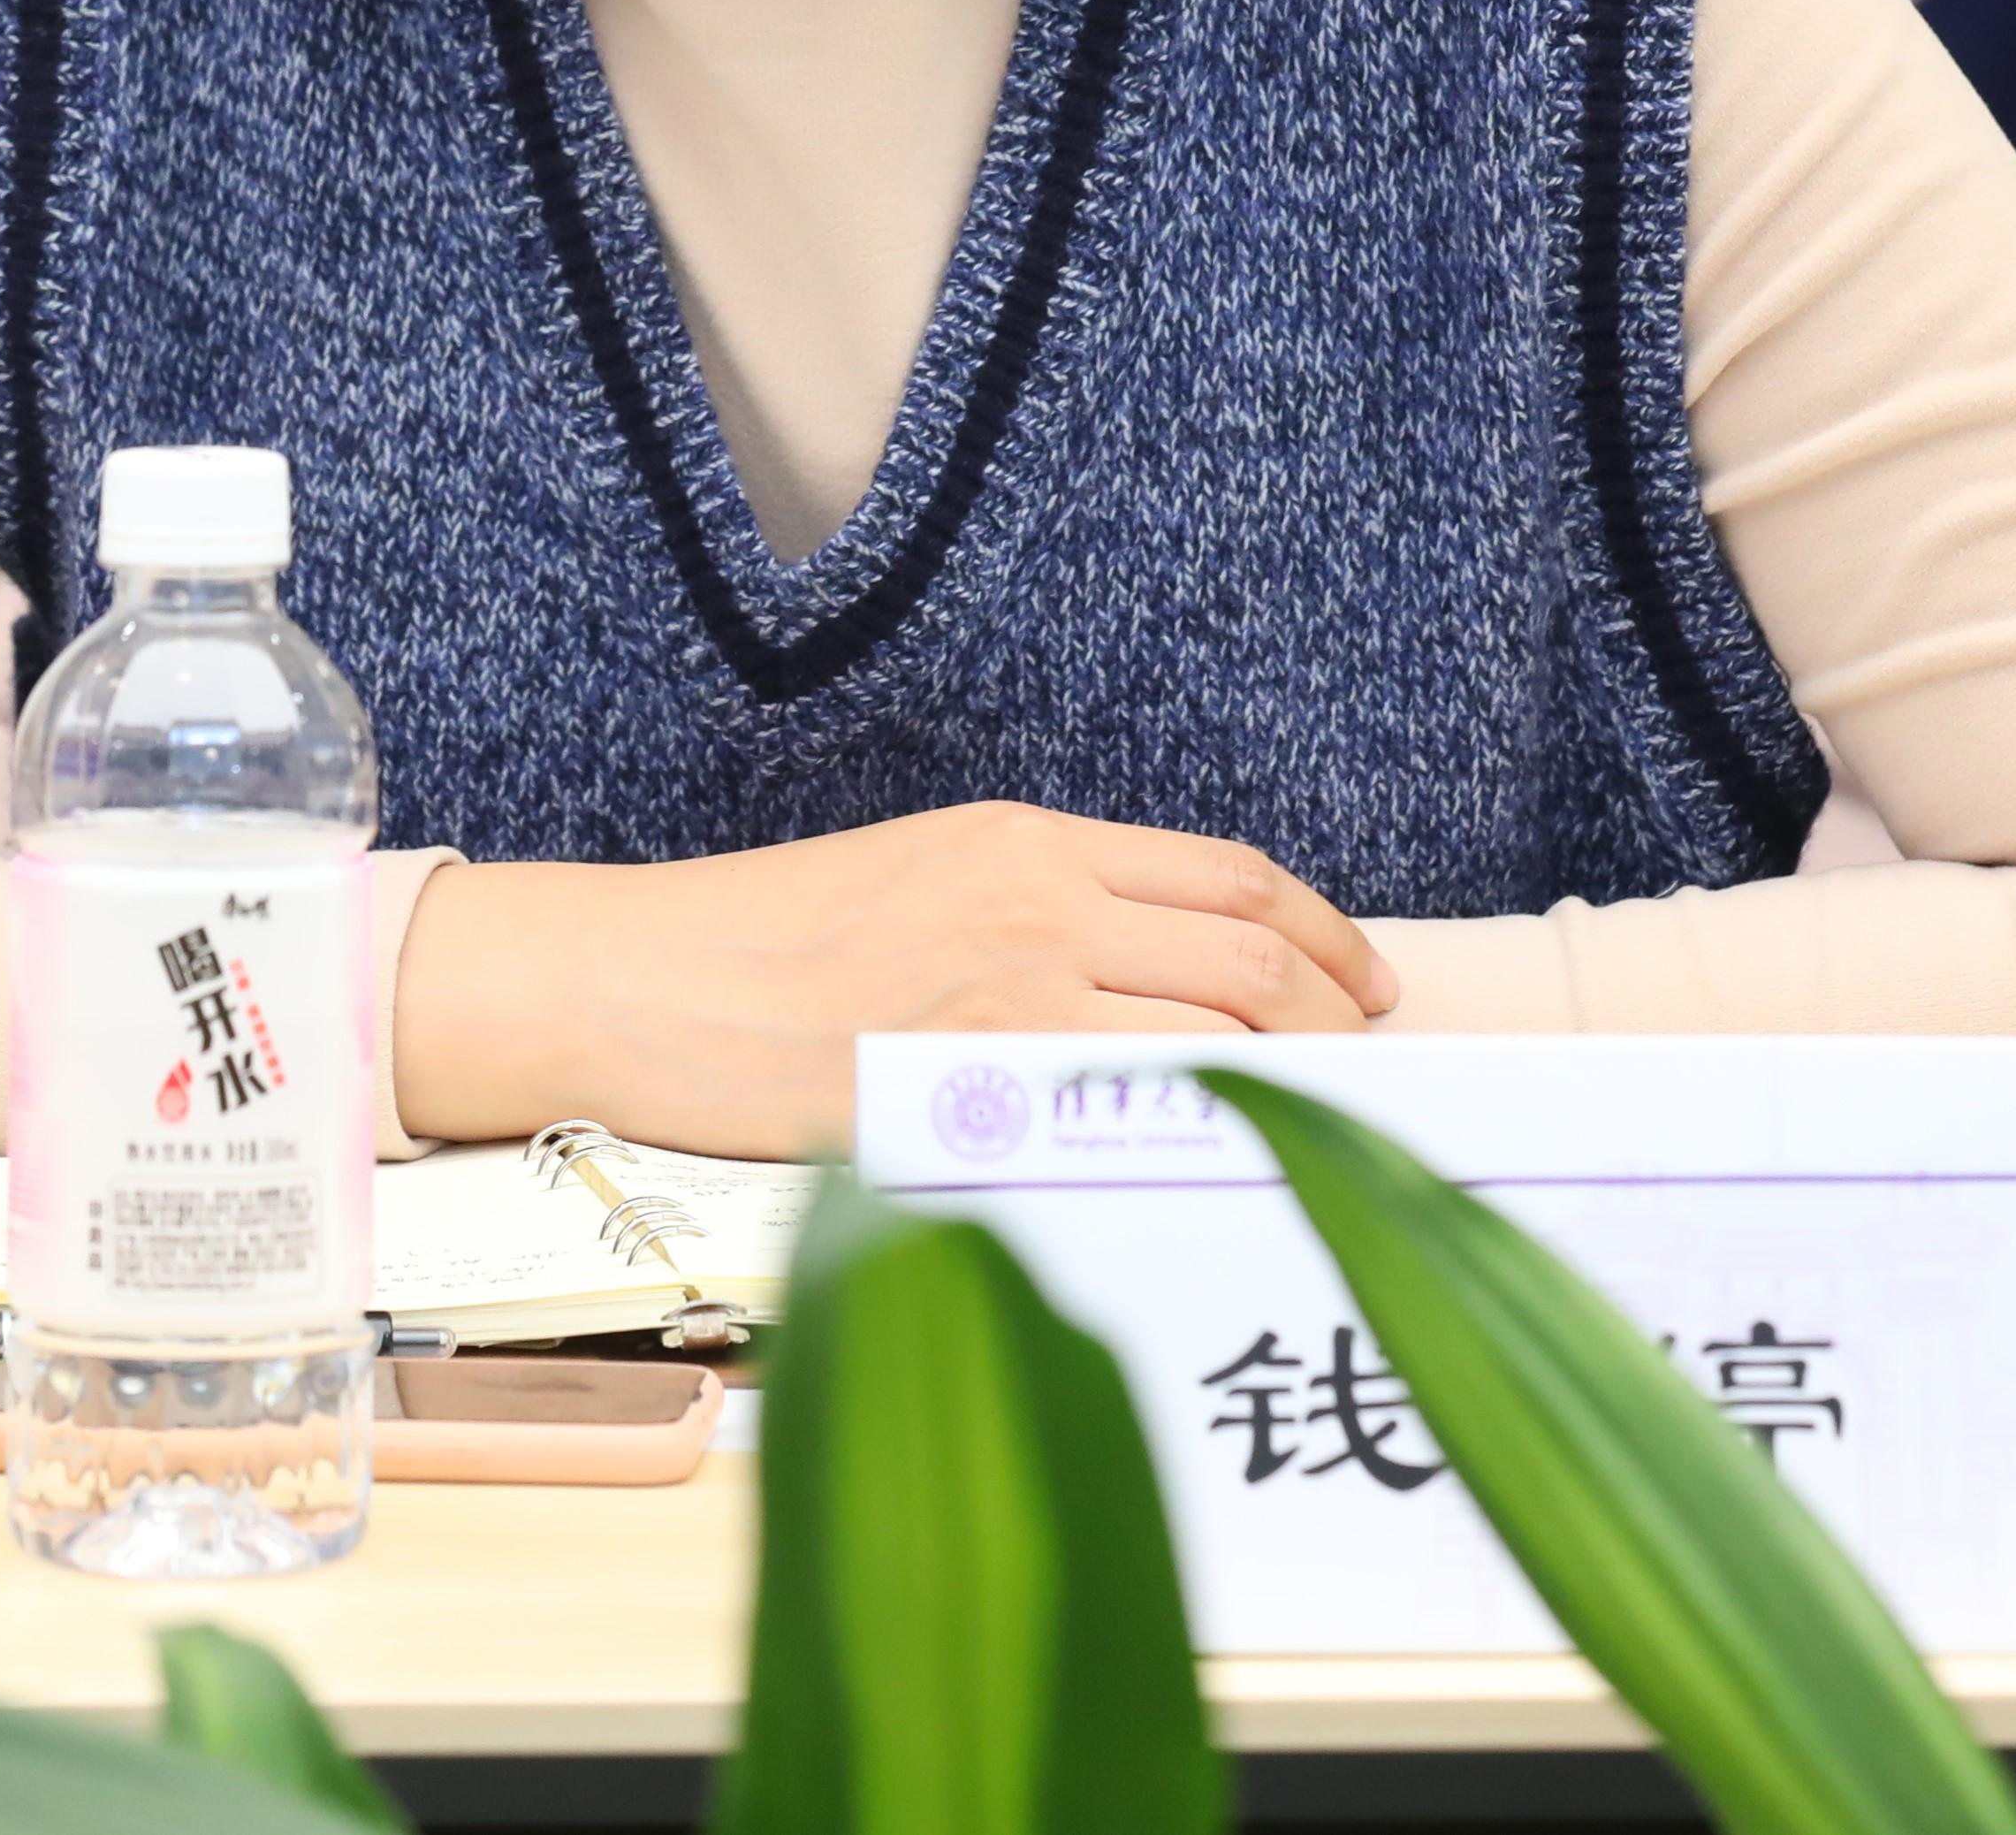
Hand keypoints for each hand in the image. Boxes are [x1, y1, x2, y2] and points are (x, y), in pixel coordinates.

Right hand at [388, 801, 1399, 1159]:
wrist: (643, 979)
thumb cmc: (762, 949)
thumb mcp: (920, 886)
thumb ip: (1038, 923)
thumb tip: (1150, 995)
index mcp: (1030, 843)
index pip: (1230, 877)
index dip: (1325, 934)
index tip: (1368, 984)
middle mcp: (1042, 900)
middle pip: (1252, 958)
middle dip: (1339, 1022)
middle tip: (1373, 1074)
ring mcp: (1011, 988)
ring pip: (1214, 1035)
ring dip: (1289, 1089)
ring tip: (1313, 1133)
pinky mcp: (971, 1072)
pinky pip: (1125, 1112)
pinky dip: (1193, 1140)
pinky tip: (1215, 1173)